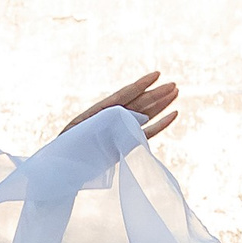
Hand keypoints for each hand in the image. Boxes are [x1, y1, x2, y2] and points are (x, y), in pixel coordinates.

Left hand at [59, 72, 179, 142]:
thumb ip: (109, 121)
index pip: (125, 95)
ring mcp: (121, 131)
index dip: (141, 85)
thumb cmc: (70, 148)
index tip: (157, 74)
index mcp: (101, 111)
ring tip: (176, 93)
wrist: (65, 168)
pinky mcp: (126, 145)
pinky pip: (147, 134)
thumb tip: (136, 118)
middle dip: (157, 93)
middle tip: (174, 84)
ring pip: (146, 115)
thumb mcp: (86, 130)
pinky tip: (173, 115)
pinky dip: (161, 125)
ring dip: (161, 104)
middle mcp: (113, 118)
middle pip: (139, 102)